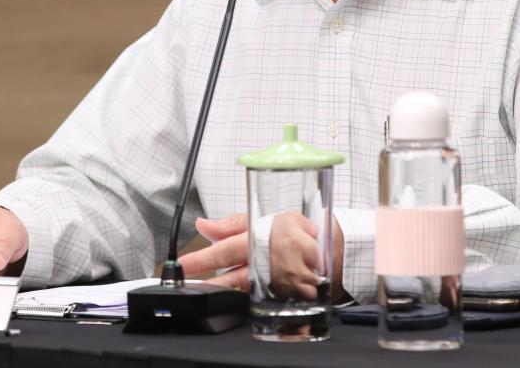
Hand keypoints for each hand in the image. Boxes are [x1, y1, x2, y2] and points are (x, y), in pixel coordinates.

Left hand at [177, 212, 345, 299]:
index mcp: (261, 238)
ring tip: (204, 294)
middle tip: (188, 284)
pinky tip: (234, 300)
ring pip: (244, 289)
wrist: (337, 249)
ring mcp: (276, 280)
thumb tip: (203, 225)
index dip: (202, 258)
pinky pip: (261, 297)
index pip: (225, 249)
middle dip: (209, 282)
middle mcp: (268, 261)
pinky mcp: (285, 293)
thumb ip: (234, 224)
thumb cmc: (299, 231)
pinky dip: (247, 298)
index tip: (182, 264)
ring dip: (223, 291)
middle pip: (232, 275)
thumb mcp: (268, 218)